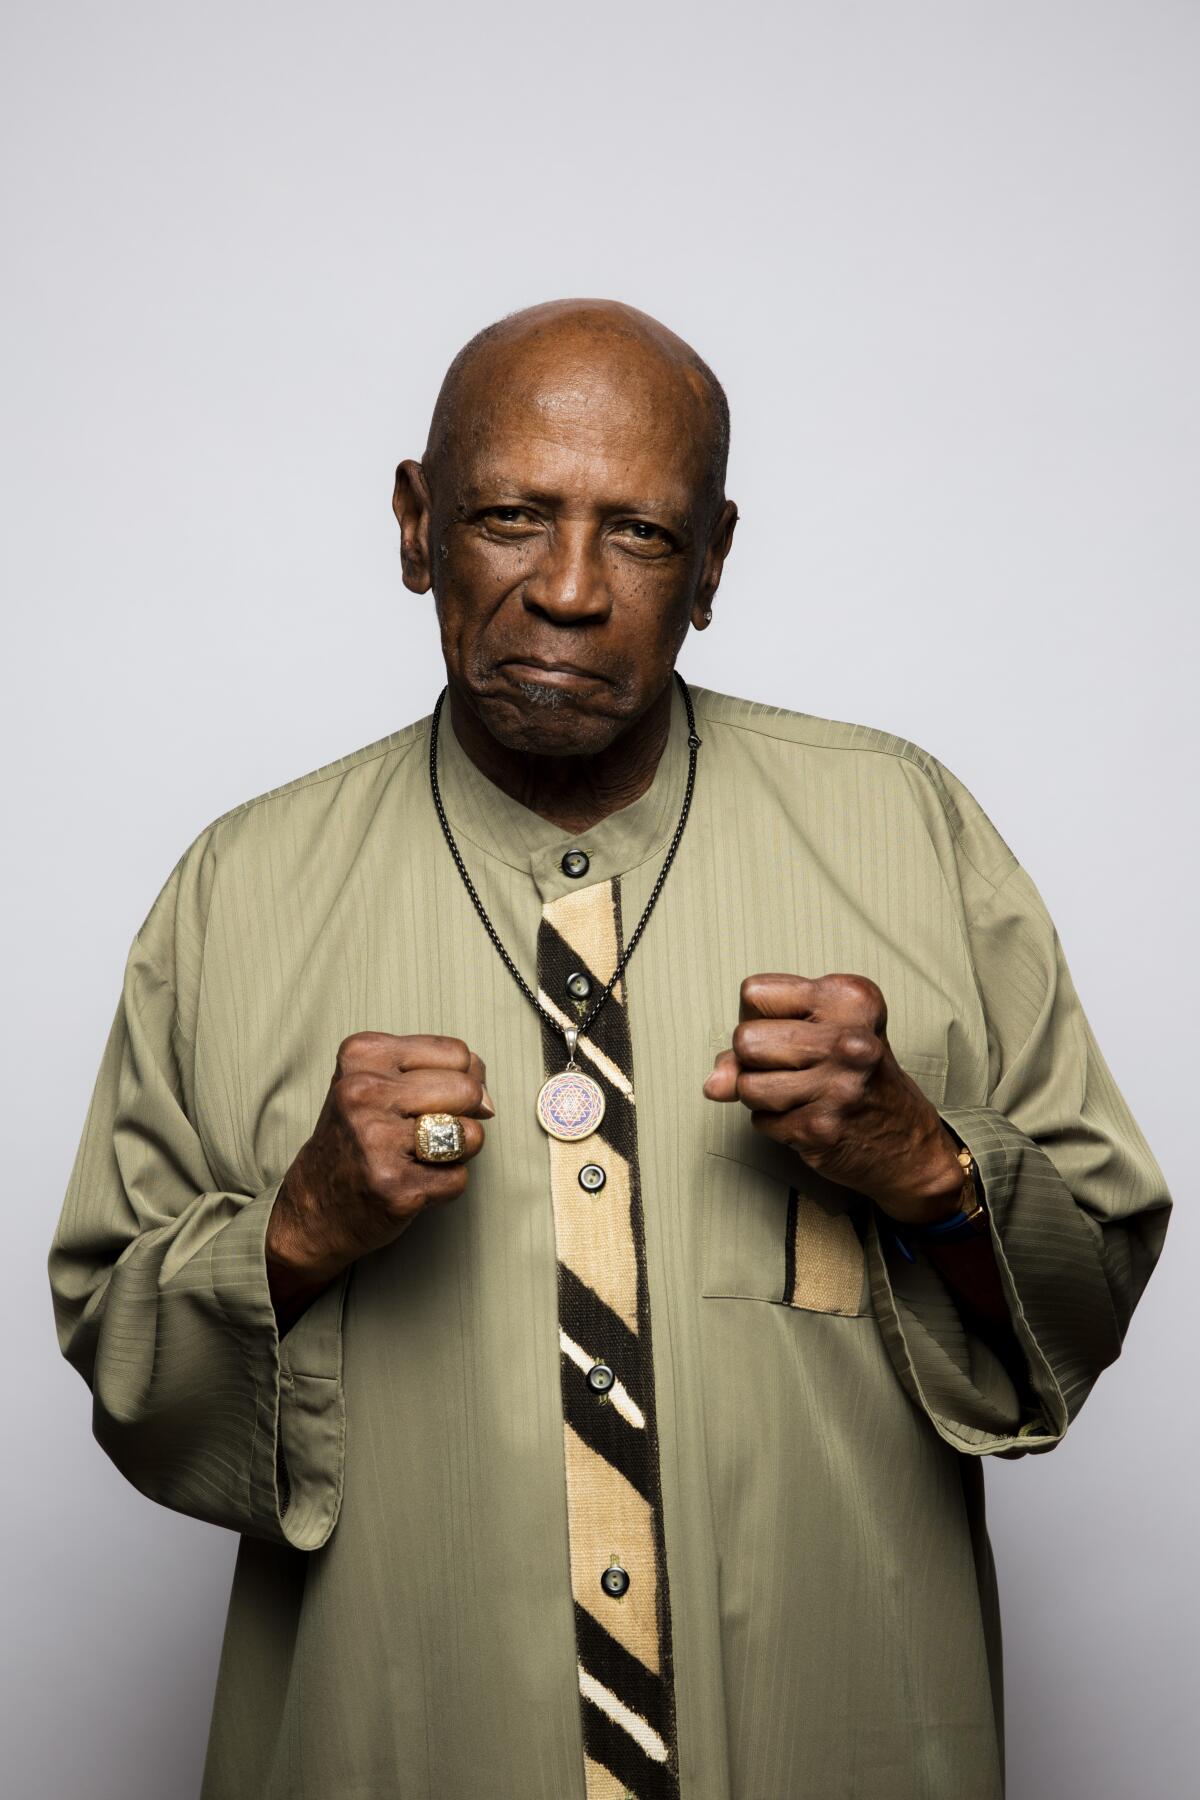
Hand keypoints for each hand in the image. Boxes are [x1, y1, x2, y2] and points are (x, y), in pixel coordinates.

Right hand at [265, 1032, 493, 1323]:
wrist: (312, 1207)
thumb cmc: (358, 1137)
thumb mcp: (380, 1082)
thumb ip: (438, 1070)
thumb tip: (486, 1096)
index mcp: (362, 1055)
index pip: (458, 1053)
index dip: (459, 1079)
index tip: (430, 1100)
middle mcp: (363, 1093)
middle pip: (468, 1091)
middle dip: (464, 1115)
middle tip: (430, 1132)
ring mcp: (376, 1141)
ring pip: (469, 1134)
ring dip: (458, 1152)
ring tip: (421, 1157)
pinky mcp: (393, 1186)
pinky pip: (458, 1178)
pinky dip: (446, 1185)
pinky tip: (413, 1183)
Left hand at [702, 974, 964, 1225]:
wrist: (909, 1143)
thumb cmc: (858, 1076)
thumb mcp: (821, 1036)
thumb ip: (760, 1042)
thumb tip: (713, 1082)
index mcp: (850, 999)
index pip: (754, 993)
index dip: (759, 1015)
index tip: (791, 1029)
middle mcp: (850, 1039)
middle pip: (745, 1039)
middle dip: (754, 1058)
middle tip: (793, 1066)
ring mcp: (838, 1086)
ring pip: (746, 1085)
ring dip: (761, 1095)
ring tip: (799, 1093)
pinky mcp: (822, 1128)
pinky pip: (760, 1121)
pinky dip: (776, 1124)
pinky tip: (808, 1117)